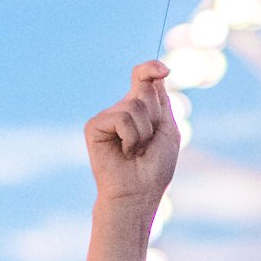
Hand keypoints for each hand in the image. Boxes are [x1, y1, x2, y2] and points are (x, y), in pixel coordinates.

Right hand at [85, 61, 179, 210]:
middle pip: (144, 89)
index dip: (151, 68)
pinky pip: (121, 118)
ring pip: (134, 105)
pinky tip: (124, 153)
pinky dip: (131, 137)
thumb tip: (157, 71)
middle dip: (155, 117)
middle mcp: (122, 108)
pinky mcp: (94, 125)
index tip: (164, 71)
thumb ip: (161, 99)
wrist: (138, 192)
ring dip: (144, 132)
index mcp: (141, 107)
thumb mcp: (167, 128)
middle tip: (148, 142)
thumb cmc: (155, 167)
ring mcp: (107, 116)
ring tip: (136, 151)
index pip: (143, 76)